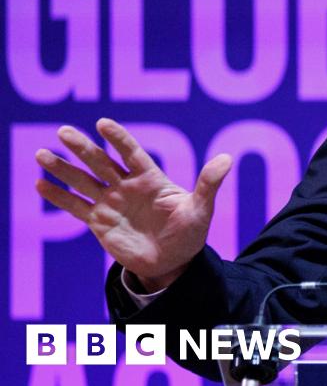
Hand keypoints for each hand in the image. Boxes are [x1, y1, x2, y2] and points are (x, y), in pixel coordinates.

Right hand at [34, 118, 231, 291]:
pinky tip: (40, 185)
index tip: (102, 124)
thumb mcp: (201, 209)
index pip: (132, 153)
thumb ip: (208, 184)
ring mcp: (111, 203)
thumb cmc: (190, 233)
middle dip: (82, 148)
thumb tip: (227, 158)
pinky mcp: (99, 222)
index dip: (118, 139)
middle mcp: (127, 186)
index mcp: (151, 179)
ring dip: (63, 168)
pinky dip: (58, 197)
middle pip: (101, 162)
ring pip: (83, 181)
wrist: (174, 262)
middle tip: (63, 131)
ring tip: (41, 154)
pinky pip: (76, 207)